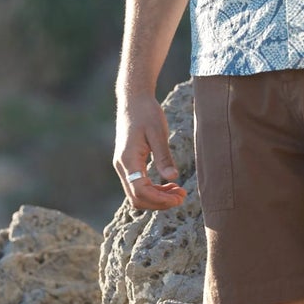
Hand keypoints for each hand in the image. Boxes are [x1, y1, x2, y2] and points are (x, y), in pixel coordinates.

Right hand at [114, 95, 188, 212]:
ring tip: (179, 192)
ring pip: (137, 194)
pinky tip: (169, 185)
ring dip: (157, 198)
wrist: (133, 100)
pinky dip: (153, 190)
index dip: (159, 200)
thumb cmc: (147, 113)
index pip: (140, 191)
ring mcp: (123, 166)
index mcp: (128, 159)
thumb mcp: (158, 133)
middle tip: (182, 197)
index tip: (178, 198)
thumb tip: (172, 178)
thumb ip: (164, 157)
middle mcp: (122, 166)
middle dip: (159, 202)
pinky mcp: (128, 164)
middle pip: (137, 198)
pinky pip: (138, 185)